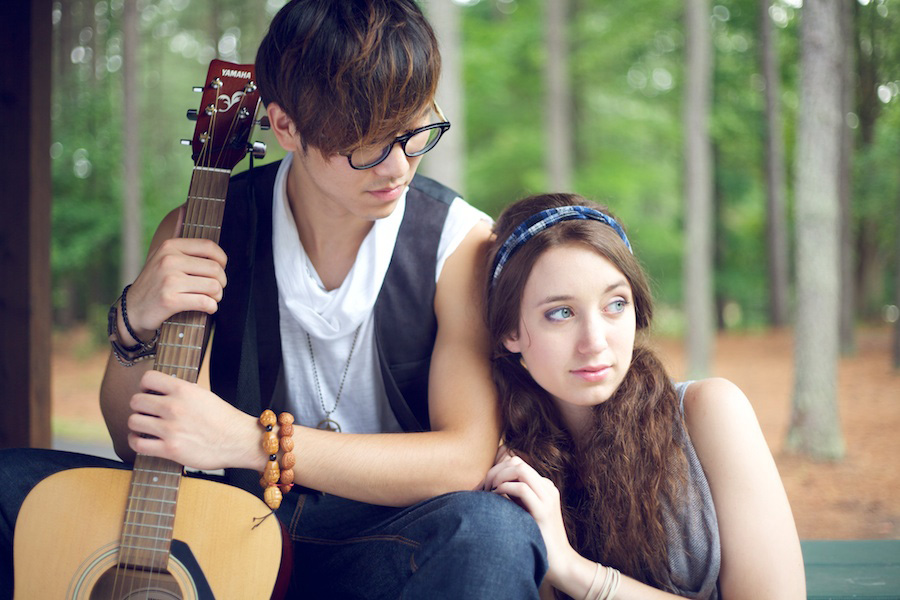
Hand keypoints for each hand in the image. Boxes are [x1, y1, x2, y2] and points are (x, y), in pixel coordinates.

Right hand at [124, 237, 226, 340]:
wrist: (132, 309)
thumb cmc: (155, 285)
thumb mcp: (164, 259)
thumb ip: (186, 253)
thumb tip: (219, 257)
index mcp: (169, 246)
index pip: (208, 246)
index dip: (221, 259)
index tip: (221, 269)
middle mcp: (169, 260)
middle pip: (215, 269)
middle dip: (221, 282)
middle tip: (216, 290)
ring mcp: (169, 280)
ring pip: (213, 286)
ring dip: (217, 296)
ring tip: (211, 299)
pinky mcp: (170, 300)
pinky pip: (205, 302)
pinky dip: (212, 307)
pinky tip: (208, 308)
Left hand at [126, 369, 259, 471]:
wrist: (238, 440)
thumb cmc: (223, 418)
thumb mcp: (203, 394)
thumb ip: (181, 391)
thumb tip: (162, 389)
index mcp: (183, 390)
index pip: (148, 378)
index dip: (144, 385)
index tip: (148, 392)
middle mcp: (174, 407)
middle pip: (136, 401)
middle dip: (139, 406)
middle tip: (146, 412)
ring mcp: (170, 429)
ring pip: (133, 422)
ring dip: (137, 424)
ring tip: (144, 426)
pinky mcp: (170, 449)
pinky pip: (138, 444)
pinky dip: (136, 442)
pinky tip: (142, 440)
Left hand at [483, 453, 577, 586]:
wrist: (560, 562)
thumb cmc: (537, 539)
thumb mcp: (524, 512)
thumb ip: (513, 498)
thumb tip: (489, 486)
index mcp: (544, 486)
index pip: (516, 463)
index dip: (496, 469)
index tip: (483, 486)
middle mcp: (547, 487)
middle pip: (517, 462)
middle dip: (495, 471)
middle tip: (483, 489)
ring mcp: (548, 498)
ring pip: (520, 470)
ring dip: (499, 477)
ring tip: (489, 493)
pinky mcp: (544, 511)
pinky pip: (522, 489)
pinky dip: (504, 489)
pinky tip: (496, 499)